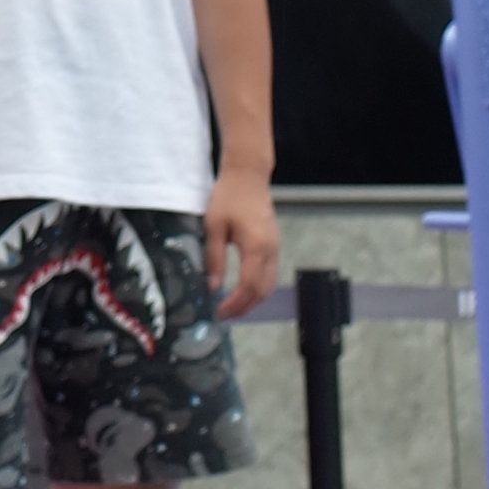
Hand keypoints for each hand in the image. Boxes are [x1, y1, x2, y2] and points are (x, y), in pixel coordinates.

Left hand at [204, 166, 279, 320]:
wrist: (247, 175)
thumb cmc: (228, 196)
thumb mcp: (214, 226)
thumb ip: (215, 258)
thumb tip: (213, 287)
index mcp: (256, 247)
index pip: (248, 286)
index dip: (235, 303)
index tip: (220, 312)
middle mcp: (271, 250)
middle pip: (263, 290)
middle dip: (245, 307)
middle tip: (225, 314)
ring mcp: (275, 247)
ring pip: (269, 284)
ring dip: (253, 299)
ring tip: (233, 305)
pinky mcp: (273, 243)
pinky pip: (270, 273)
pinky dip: (258, 286)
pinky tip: (243, 288)